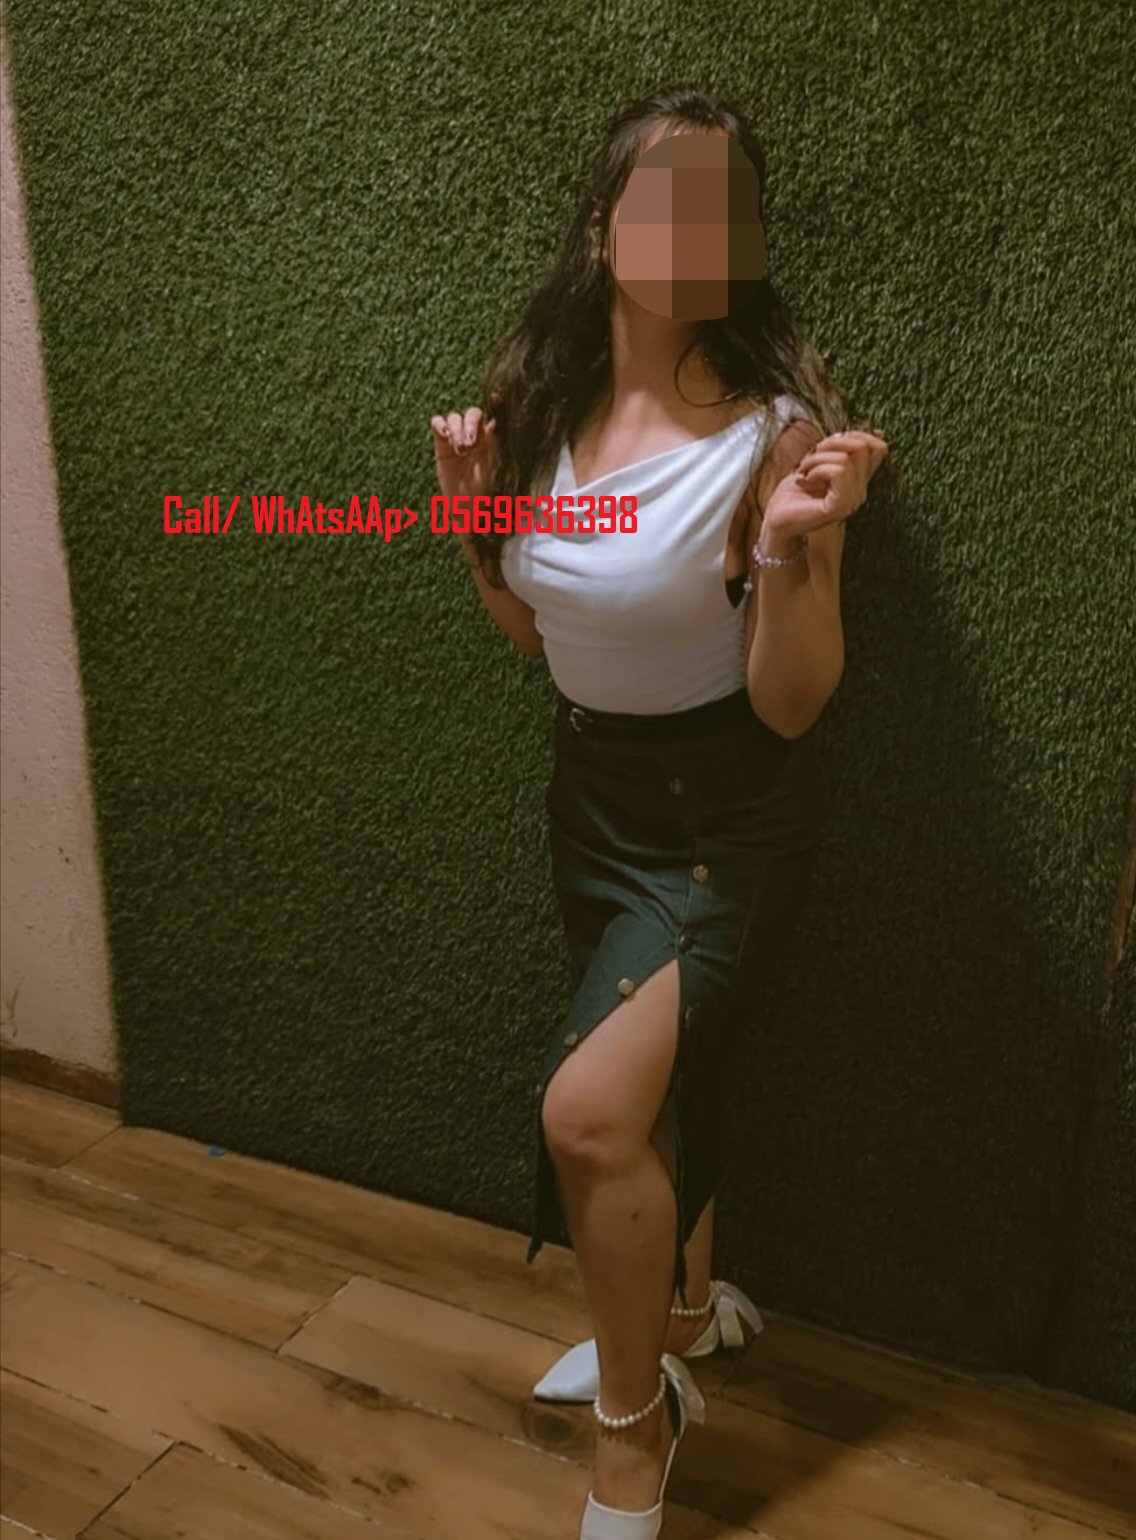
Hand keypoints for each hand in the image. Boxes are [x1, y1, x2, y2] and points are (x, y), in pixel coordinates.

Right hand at [429, 396, 500, 508]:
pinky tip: (445, 435)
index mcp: (493, 437)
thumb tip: (495, 423)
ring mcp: (458, 438)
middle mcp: (476, 434)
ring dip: (456, 428)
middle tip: (468, 443)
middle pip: (472, 414)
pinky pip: (438, 423)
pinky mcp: (441, 443)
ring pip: (455, 417)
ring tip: (459, 448)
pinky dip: (440, 424)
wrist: (468, 508)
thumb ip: (496, 445)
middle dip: (469, 424)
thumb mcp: (495, 466)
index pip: (493, 414)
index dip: (494, 404)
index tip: (496, 398)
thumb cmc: (487, 490)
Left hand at [763, 429, 888, 537]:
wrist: (776, 518)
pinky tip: (806, 481)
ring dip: (816, 459)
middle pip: (861, 446)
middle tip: (809, 460)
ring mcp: (852, 501)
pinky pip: (839, 471)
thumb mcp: (818, 461)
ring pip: (845, 458)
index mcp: (858, 480)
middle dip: (830, 444)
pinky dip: (817, 469)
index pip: (878, 447)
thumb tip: (860, 432)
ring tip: (804, 473)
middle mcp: (860, 491)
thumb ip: (838, 450)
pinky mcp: (840, 506)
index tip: (825, 447)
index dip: (852, 435)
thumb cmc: (793, 493)